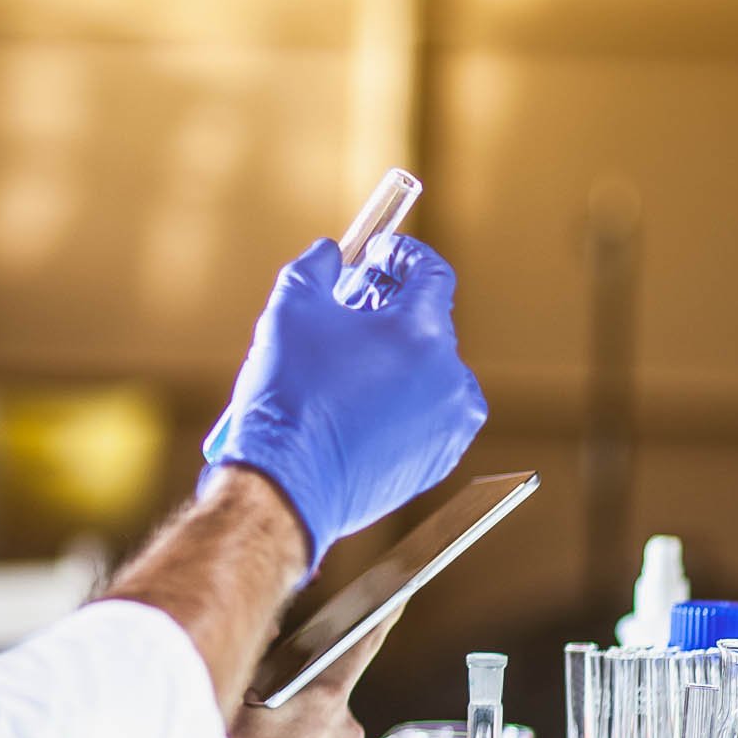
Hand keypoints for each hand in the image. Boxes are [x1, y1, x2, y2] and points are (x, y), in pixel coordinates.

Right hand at [202, 235, 485, 573]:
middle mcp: (449, 375)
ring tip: (350, 365)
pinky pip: (430, 412)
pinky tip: (359, 404)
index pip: (432, 273)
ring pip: (430, 370)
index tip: (377, 254)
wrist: (287, 483)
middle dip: (390, 307)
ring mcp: (450, 421)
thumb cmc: (289, 396)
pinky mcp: (439, 457)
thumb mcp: (290, 311)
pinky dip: (403, 400)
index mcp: (420, 332)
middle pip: (429, 322)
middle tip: (349, 308)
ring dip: (398, 357)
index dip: (402, 255)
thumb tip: (329, 253)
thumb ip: (315, 268)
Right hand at [230, 615, 388, 737]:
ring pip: (308, 728)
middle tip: (245, 700)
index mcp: (322, 703)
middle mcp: (341, 735)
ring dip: (280, 728)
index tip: (399, 595)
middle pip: (319, 689)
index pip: (360, 645)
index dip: (380, 616)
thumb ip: (252, 660)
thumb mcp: (224, 701)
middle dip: (288, 688)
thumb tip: (268, 636)